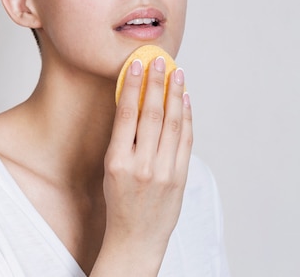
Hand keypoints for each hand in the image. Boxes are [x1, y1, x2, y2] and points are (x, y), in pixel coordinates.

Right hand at [92, 56, 192, 275]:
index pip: (126, 114)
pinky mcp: (180, 176)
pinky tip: (186, 99)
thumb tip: (134, 101)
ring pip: (173, 123)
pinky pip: (186, 139)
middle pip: (152, 114)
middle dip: (157, 84)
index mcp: (117, 161)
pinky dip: (188, 117)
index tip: (136, 65)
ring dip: (176, 95)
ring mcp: (164, 171)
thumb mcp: (111, 170)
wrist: (136, 238)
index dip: (132, 86)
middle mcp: (141, 165)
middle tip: (159, 61)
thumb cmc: (119, 202)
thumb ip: (124, 139)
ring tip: (177, 73)